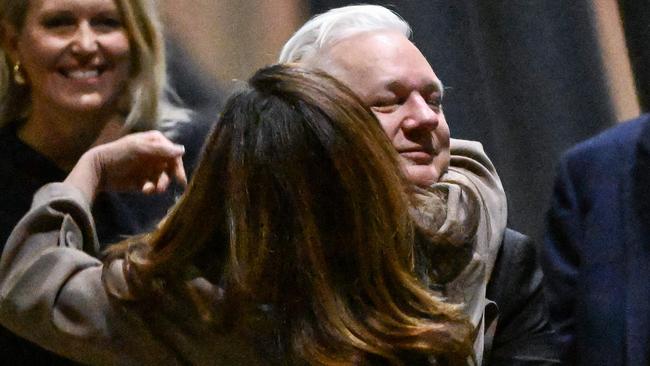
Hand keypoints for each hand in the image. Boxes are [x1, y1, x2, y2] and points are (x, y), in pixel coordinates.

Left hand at [65, 131, 186, 201]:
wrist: (99, 169)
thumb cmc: (119, 154)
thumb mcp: (140, 149)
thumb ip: (161, 150)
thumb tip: (183, 150)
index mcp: (156, 142)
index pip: (174, 153)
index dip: (177, 165)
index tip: (179, 178)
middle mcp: (155, 154)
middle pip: (172, 167)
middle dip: (169, 177)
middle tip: (164, 186)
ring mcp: (150, 168)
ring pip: (164, 178)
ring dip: (160, 184)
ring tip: (152, 189)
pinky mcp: (144, 181)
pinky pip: (155, 186)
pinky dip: (152, 189)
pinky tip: (144, 189)